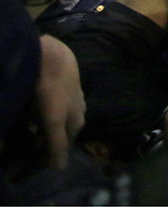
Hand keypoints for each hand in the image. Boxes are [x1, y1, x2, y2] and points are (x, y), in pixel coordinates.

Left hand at [35, 36, 85, 170]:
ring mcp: (73, 93)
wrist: (52, 57)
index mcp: (78, 120)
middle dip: (49, 136)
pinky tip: (36, 103)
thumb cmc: (51, 91)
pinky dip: (45, 106)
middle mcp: (79, 108)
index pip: (66, 143)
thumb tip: (60, 168)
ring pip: (59, 113)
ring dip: (47, 121)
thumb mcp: (52, 121)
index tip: (36, 157)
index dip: (52, 152)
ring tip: (30, 123)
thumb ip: (56, 144)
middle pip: (63, 128)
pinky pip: (54, 100)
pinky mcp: (64, 81)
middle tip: (31, 140)